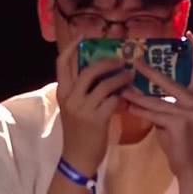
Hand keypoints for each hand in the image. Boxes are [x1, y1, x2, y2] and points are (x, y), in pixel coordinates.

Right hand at [56, 36, 133, 174]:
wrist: (77, 157)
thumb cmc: (78, 131)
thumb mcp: (74, 107)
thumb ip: (82, 89)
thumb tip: (99, 70)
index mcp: (62, 92)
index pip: (62, 63)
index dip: (72, 47)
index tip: (83, 35)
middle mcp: (70, 97)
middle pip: (87, 70)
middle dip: (107, 62)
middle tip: (121, 60)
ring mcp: (83, 108)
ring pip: (104, 84)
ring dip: (121, 78)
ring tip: (131, 75)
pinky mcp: (97, 119)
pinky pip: (114, 100)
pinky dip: (124, 96)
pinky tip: (130, 96)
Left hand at [122, 31, 192, 175]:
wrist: (190, 166)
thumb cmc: (182, 142)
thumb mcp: (176, 119)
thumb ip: (165, 104)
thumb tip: (141, 94)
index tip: (189, 35)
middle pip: (169, 81)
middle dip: (150, 71)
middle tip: (134, 60)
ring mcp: (188, 113)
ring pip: (156, 100)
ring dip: (136, 94)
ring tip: (121, 88)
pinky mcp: (179, 124)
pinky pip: (153, 114)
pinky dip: (139, 110)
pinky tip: (127, 106)